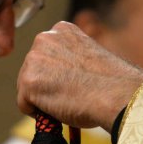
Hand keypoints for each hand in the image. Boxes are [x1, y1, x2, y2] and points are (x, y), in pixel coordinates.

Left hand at [17, 22, 142, 130]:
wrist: (117, 95)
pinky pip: (25, 105)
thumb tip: (60, 78)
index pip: (46, 55)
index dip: (57, 73)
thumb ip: (70, 60)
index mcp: (62, 30)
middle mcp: (44, 38)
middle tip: (68, 96)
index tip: (72, 82)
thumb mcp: (89, 57)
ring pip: (27, 87)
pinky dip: (39, 113)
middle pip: (32, 69)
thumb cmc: (111, 83)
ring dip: (43, 99)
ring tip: (68, 101)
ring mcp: (34, 59)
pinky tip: (59, 109)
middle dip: (46, 85)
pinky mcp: (28, 82)